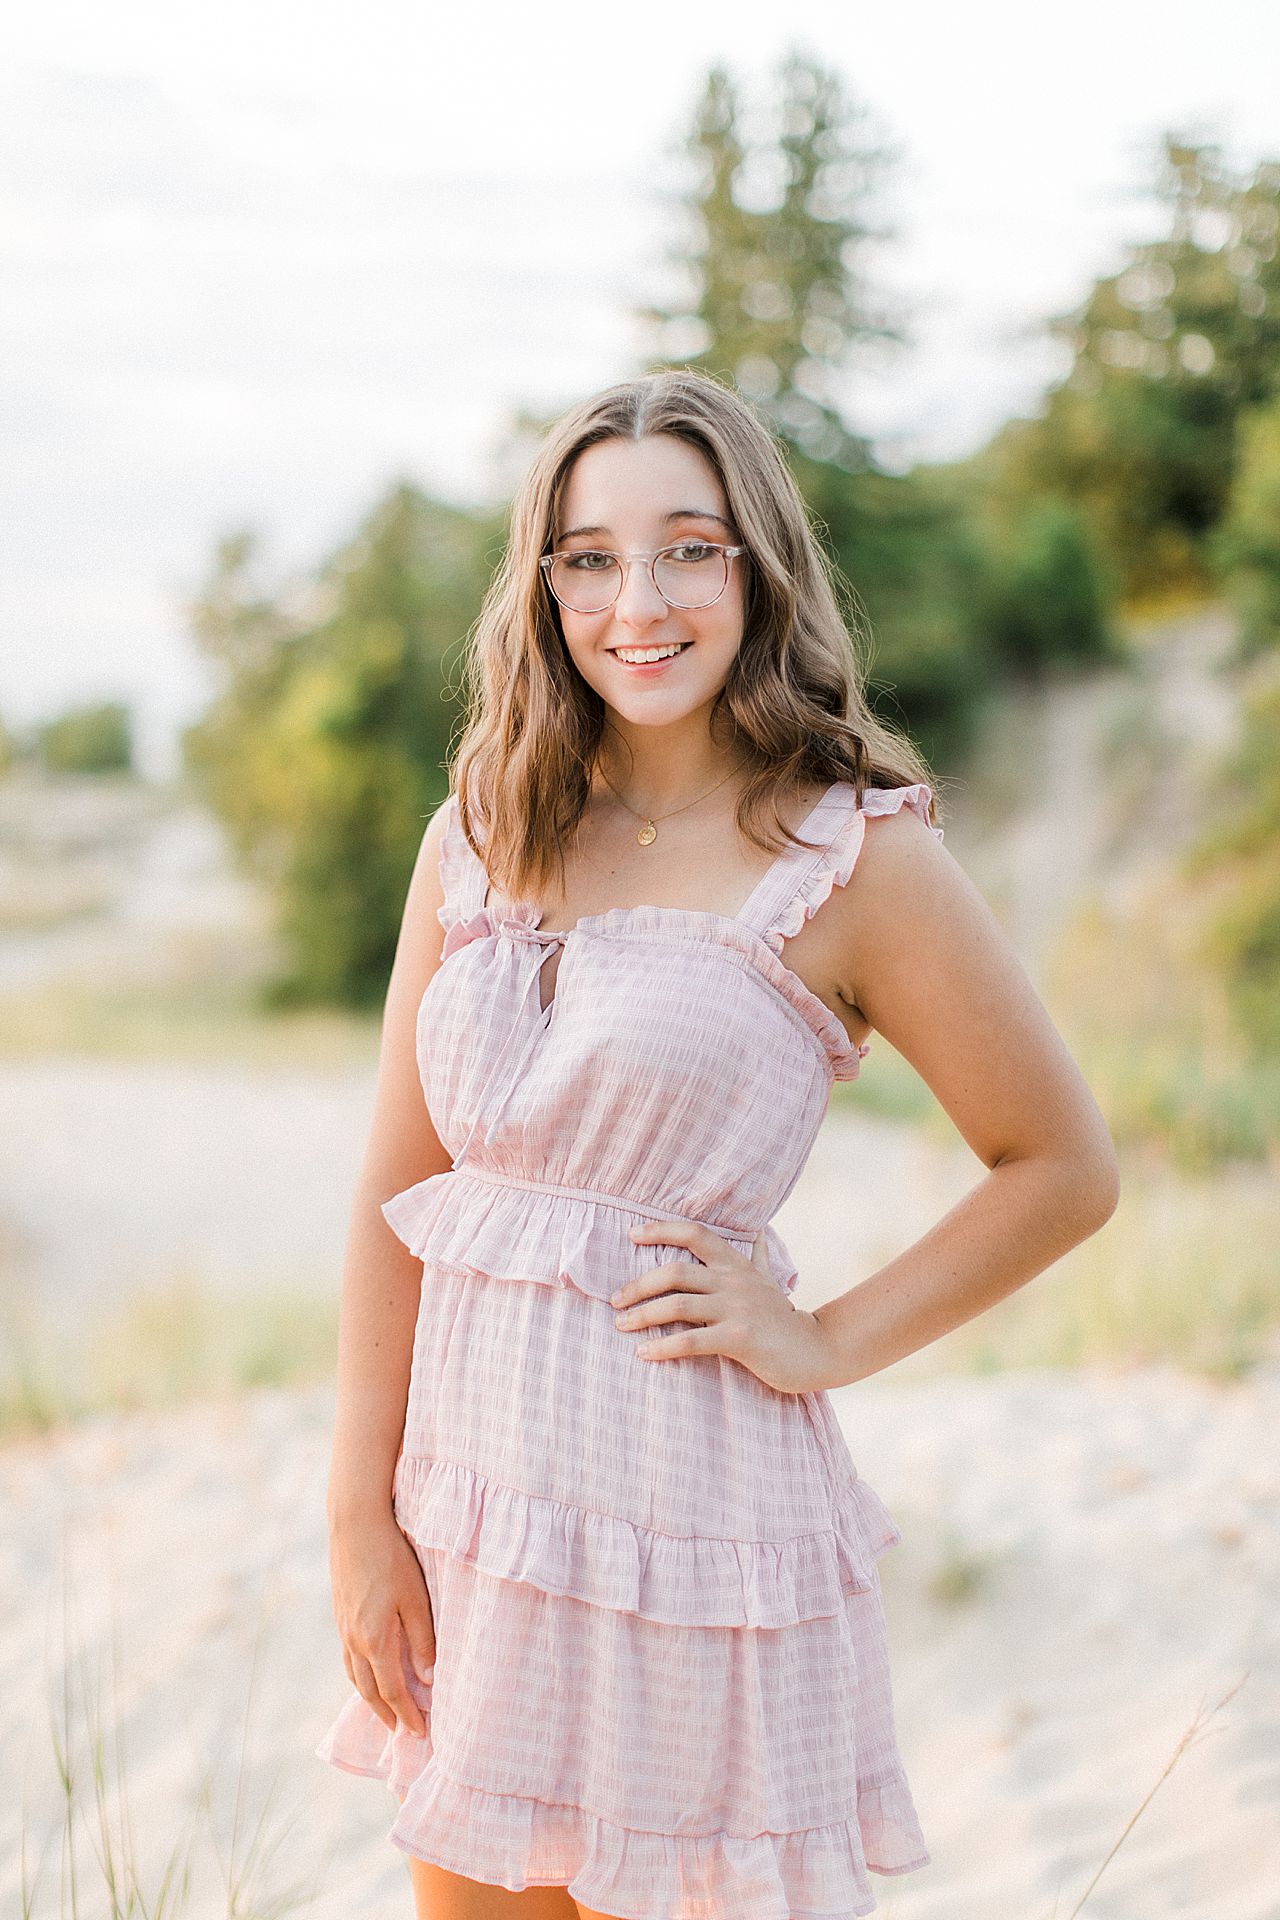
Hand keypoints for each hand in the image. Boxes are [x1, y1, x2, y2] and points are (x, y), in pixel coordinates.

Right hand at [326, 1502, 435, 1736]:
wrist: (355, 1524)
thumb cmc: (391, 1557)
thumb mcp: (417, 1598)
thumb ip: (423, 1640)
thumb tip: (428, 1681)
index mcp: (375, 1641)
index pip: (393, 1691)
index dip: (407, 1716)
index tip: (419, 1734)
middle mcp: (354, 1641)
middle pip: (369, 1691)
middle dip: (386, 1715)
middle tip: (401, 1733)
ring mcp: (343, 1628)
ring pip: (355, 1675)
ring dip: (370, 1698)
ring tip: (385, 1711)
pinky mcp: (340, 1614)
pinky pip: (348, 1657)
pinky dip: (359, 1675)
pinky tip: (368, 1672)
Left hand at [614, 1218, 838, 1394]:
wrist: (816, 1351)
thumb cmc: (785, 1318)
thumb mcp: (771, 1281)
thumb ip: (758, 1258)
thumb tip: (758, 1232)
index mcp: (737, 1264)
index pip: (695, 1234)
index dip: (661, 1229)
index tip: (632, 1234)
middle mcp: (735, 1280)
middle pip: (675, 1271)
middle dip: (638, 1285)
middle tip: (615, 1300)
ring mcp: (738, 1307)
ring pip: (678, 1304)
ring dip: (642, 1314)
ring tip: (621, 1325)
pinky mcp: (740, 1337)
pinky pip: (692, 1340)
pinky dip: (663, 1346)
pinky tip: (644, 1353)